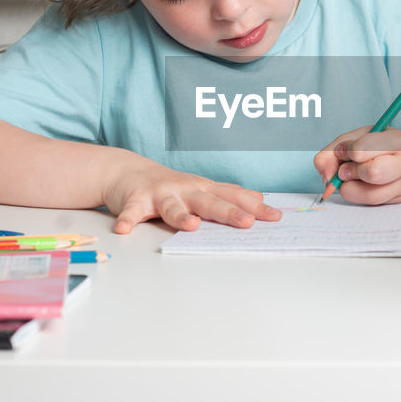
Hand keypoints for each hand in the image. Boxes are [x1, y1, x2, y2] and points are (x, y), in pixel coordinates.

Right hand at [105, 159, 280, 232]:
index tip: (276, 218)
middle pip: (210, 202)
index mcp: (204, 189)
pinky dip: (128, 219)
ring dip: (181, 217)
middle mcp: (186, 189)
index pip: (234, 197)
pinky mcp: (136, 200)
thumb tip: (260, 201)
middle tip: (246, 222)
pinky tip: (124, 229)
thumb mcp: (202, 188)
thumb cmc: (172, 186)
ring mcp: (161, 194)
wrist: (129, 171)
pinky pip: (132, 212)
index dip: (255, 207)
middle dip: (229, 212)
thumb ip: (228, 196)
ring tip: (191, 226)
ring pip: (173, 207)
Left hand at [314, 126, 400, 204]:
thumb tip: (326, 175)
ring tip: (349, 179)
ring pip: (370, 195)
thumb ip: (334, 151)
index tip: (344, 151)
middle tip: (345, 169)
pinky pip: (371, 204)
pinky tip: (358, 185)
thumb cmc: (380, 146)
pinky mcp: (399, 201)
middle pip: (372, 173)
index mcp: (398, 140)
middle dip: (350, 172)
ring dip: (350, 188)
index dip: (347, 151)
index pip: (364, 148)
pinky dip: (357, 195)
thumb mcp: (359, 137)